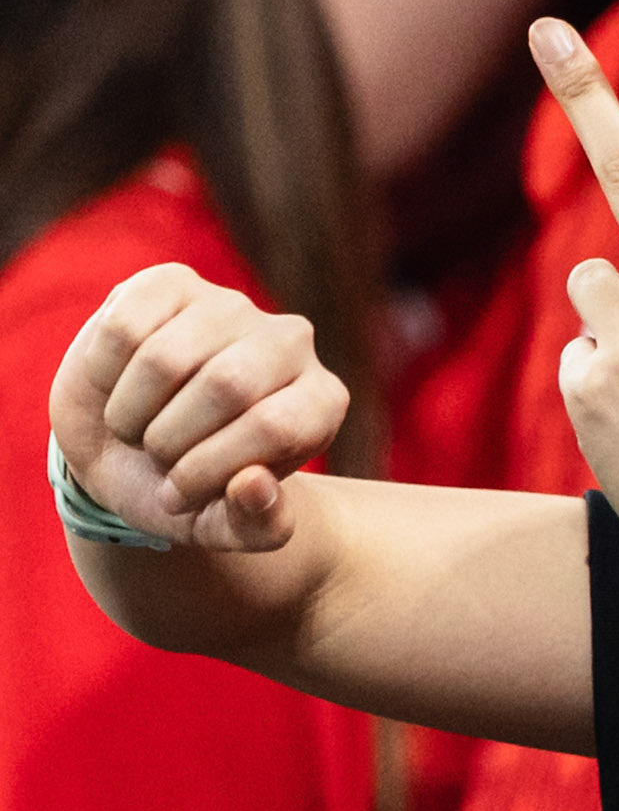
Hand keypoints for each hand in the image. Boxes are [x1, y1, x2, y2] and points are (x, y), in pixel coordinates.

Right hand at [49, 264, 349, 550]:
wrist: (124, 450)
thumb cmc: (185, 490)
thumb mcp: (219, 527)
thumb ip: (254, 525)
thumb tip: (255, 485)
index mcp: (320, 403)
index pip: (274, 426)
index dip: (209, 470)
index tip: (180, 496)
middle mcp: (291, 342)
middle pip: (226, 385)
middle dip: (171, 441)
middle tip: (158, 460)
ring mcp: (232, 306)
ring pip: (166, 357)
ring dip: (133, 414)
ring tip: (140, 429)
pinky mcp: (172, 283)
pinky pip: (124, 328)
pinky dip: (106, 374)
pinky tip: (119, 386)